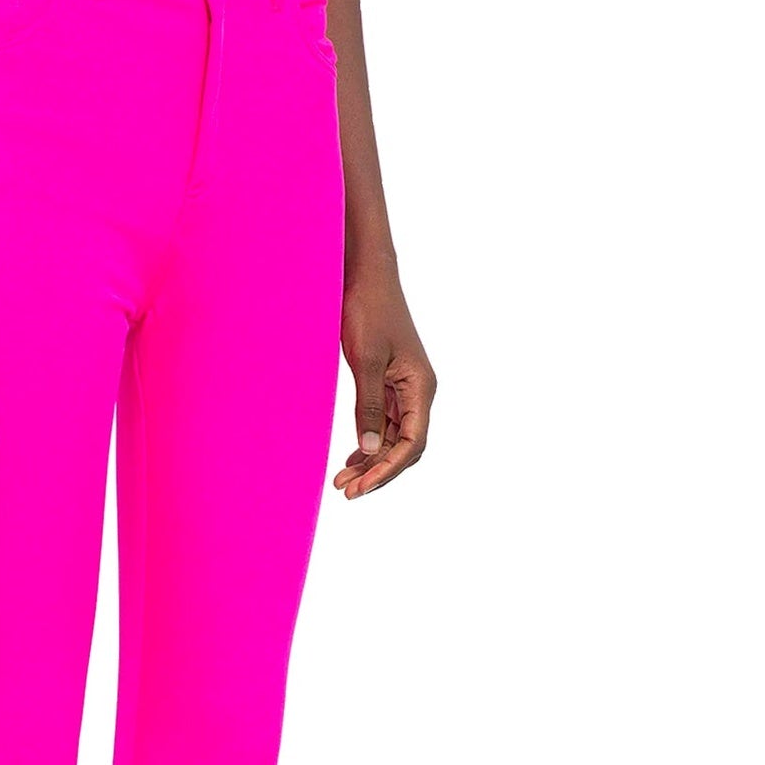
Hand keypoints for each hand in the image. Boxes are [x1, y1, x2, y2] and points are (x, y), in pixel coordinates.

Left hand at [334, 261, 435, 499]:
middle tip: (345, 489)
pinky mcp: (388, 382)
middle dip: (377, 471)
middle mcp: (418, 391)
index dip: (386, 469)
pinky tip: (353, 456)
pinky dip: (369, 442)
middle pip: (405, 446)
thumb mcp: (366, 360)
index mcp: (421, 387)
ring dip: (371, 460)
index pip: (412, 443)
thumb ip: (369, 406)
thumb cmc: (369, 311)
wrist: (366, 276)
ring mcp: (404, 388)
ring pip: (394, 437)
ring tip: (343, 479)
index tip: (359, 487)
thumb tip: (371, 448)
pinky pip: (384, 422)